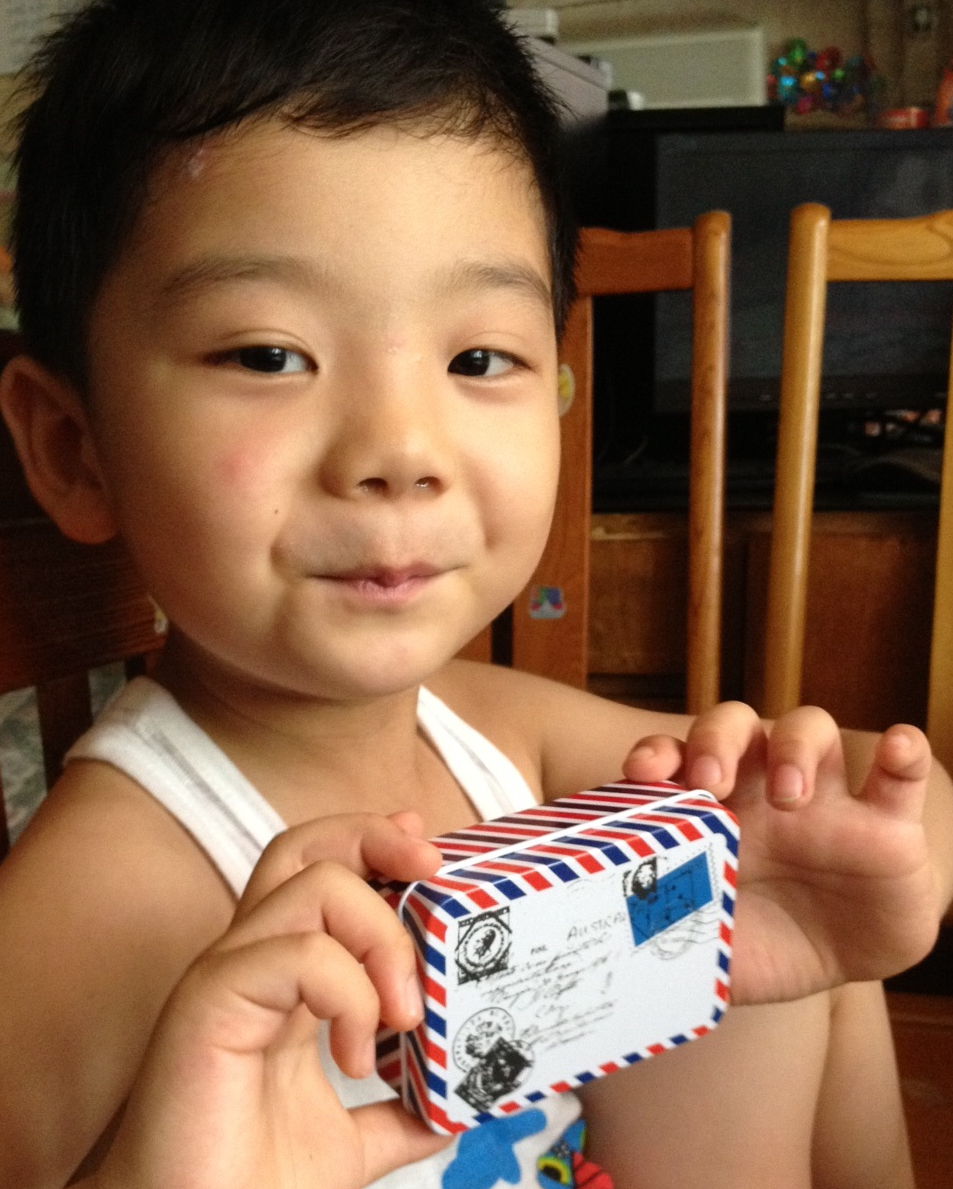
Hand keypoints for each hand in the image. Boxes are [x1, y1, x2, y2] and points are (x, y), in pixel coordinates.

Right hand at [83, 814, 449, 1188]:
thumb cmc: (246, 1184)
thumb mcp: (352, 1143)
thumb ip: (401, 1112)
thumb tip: (457, 1104)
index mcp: (283, 978)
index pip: (322, 871)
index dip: (376, 846)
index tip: (430, 856)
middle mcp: (252, 960)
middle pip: (305, 847)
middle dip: (376, 838)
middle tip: (432, 868)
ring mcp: (228, 975)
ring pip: (313, 885)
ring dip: (383, 938)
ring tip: (403, 1018)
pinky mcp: (209, 1003)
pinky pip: (298, 953)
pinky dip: (349, 992)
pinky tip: (354, 1056)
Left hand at [623, 704, 939, 1003]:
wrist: (830, 968)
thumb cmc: (752, 939)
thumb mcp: (700, 941)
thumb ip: (662, 931)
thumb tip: (612, 940)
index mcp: (709, 806)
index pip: (674, 757)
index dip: (656, 755)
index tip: (643, 773)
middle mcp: (760, 787)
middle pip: (735, 726)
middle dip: (715, 741)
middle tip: (710, 784)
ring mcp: (825, 800)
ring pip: (809, 730)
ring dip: (794, 746)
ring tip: (790, 792)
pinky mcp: (888, 825)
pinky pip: (899, 773)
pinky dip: (901, 753)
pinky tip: (898, 748)